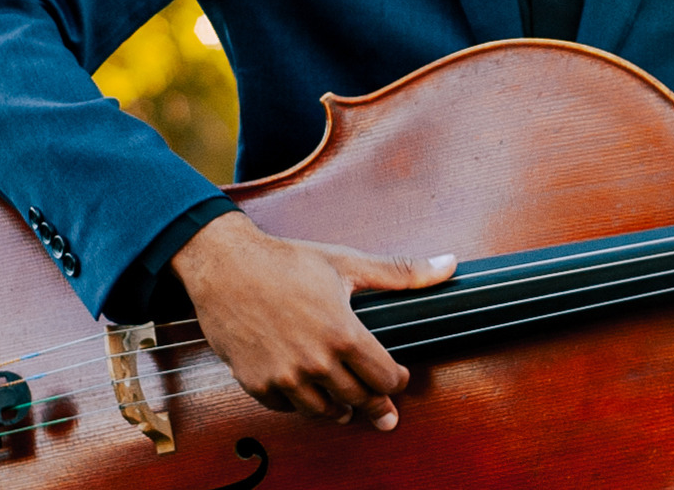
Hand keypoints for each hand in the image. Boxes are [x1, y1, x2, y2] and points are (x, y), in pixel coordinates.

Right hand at [168, 211, 455, 429]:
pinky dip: (301, 404)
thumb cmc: (286, 261)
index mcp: (343, 334)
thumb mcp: (347, 262)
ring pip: (325, 412)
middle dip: (374, 401)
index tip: (398, 377)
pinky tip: (308, 392)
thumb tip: (448, 266)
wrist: (225, 266)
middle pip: (359, 400)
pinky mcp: (257, 384)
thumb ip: (401, 271)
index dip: (397, 381)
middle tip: (381, 405)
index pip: (385, 378)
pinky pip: (288, 409)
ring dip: (340, 409)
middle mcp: (315, 362)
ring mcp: (284, 377)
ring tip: (347, 404)